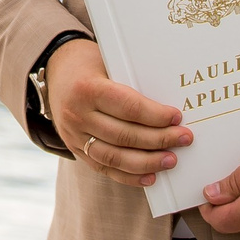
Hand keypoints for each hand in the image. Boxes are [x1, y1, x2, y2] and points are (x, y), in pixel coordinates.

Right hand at [46, 38, 190, 186]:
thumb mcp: (108, 62)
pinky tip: (150, 177)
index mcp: (87, 88)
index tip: (177, 118)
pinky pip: (104, 168)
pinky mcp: (75, 149)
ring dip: (147, 162)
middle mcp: (77, 115)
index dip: (155, 115)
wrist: (55, 70)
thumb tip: (170, 108)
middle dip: (159, 140)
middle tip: (184, 139)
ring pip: (115, 157)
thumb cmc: (90, 64)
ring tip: (171, 160)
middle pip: (124, 135)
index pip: (128, 108)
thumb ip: (132, 83)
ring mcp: (74, 136)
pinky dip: (129, 176)